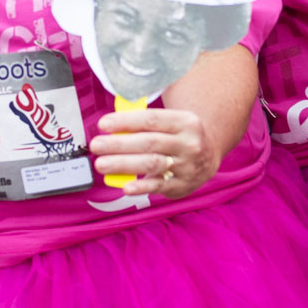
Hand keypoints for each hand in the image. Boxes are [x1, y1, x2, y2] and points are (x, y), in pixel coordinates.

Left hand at [91, 105, 217, 198]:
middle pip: (149, 142)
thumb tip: (113, 127)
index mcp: (185, 121)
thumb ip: (146, 122)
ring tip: (101, 164)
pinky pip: (159, 186)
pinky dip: (141, 187)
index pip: (151, 119)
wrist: (210, 153)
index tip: (104, 124)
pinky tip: (125, 187)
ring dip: (124, 164)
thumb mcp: (173, 121)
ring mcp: (187, 166)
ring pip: (152, 164)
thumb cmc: (180, 134)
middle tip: (96, 145)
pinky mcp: (182, 185)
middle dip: (119, 144)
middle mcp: (189, 143)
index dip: (126, 121)